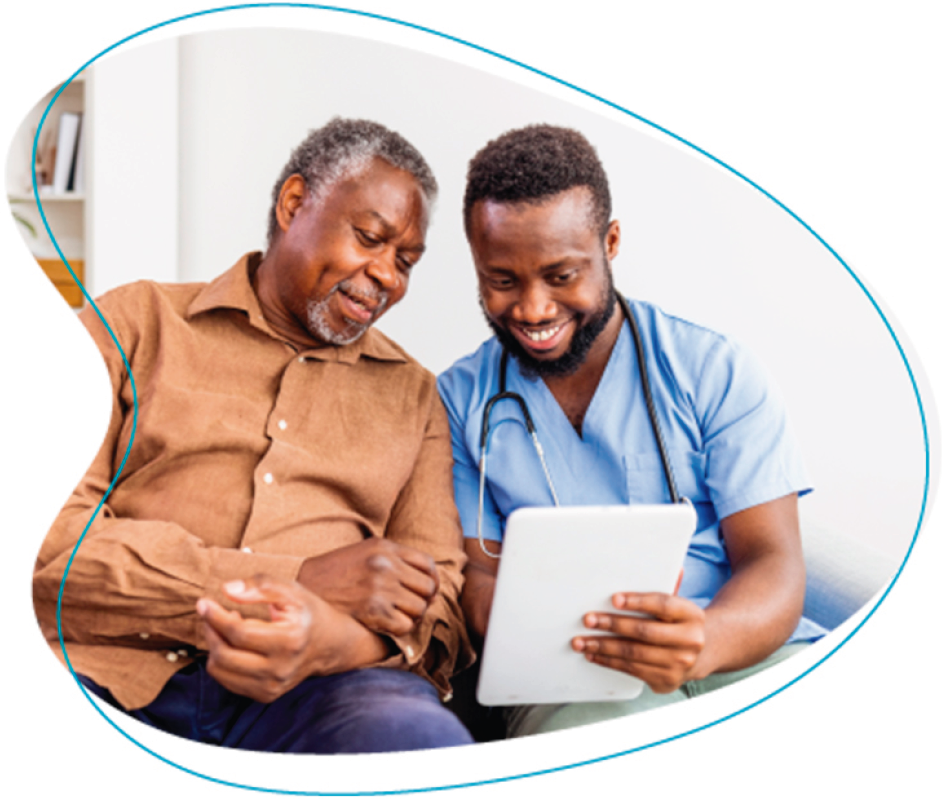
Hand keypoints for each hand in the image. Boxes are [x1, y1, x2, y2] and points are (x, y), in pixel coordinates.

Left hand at [196, 576, 373, 702]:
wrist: (330, 644)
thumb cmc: (308, 613)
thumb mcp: (291, 591)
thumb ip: (260, 586)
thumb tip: (227, 589)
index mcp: (290, 640)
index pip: (239, 633)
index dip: (216, 616)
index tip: (204, 602)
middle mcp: (281, 668)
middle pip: (225, 655)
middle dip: (210, 630)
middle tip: (211, 613)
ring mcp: (273, 686)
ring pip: (221, 671)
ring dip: (214, 646)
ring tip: (223, 627)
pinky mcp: (266, 695)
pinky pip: (227, 681)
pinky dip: (222, 661)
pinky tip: (233, 644)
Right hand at [297, 538, 438, 636]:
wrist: (304, 588)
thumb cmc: (334, 572)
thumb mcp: (363, 551)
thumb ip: (392, 558)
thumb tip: (427, 580)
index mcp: (385, 547)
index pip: (427, 564)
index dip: (432, 580)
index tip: (427, 591)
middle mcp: (386, 565)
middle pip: (427, 588)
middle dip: (423, 600)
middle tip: (411, 607)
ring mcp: (380, 587)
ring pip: (419, 608)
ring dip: (412, 616)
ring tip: (398, 616)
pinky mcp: (373, 611)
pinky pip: (405, 626)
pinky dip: (400, 629)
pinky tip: (388, 625)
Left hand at [572, 592, 706, 693]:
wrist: (698, 655)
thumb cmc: (677, 622)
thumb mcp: (677, 604)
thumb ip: (668, 586)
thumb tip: (673, 566)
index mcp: (692, 615)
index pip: (663, 604)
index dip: (638, 601)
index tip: (614, 599)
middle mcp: (690, 641)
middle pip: (644, 631)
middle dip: (612, 624)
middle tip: (588, 619)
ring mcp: (679, 664)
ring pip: (634, 654)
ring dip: (603, 646)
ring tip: (581, 641)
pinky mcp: (666, 680)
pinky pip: (631, 670)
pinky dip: (609, 661)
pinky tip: (594, 654)